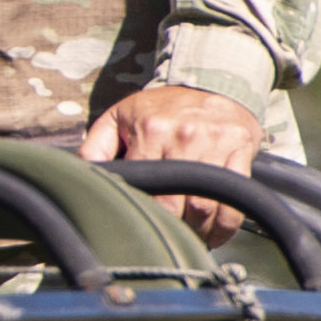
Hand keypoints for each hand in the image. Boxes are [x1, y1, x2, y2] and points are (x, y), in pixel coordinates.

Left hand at [80, 82, 264, 242]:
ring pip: (207, 206)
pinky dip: (226, 224)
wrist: (209, 82)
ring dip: (199, 231)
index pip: (148, 191)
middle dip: (174, 229)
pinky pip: (235, 197)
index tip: (146, 230)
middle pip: (179, 205)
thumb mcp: (119, 117)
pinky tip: (215, 233)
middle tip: (169, 238)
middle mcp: (184, 137)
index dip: (149, 218)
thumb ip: (95, 146)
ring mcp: (215, 142)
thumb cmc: (160, 108)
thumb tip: (80, 174)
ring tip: (191, 238)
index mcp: (150, 132)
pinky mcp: (240, 147)